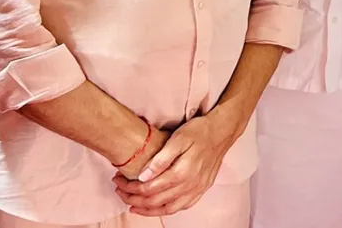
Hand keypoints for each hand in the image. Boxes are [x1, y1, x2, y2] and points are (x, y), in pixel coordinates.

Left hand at [113, 114, 236, 216]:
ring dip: (147, 209)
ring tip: (133, 205)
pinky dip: (167, 210)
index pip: (149, 188)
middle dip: (133, 198)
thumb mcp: (179, 138)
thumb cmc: (199, 131)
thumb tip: (144, 176)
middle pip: (155, 201)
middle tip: (120, 191)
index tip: (119, 181)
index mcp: (182, 173)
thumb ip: (161, 158)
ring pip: (168, 208)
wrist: (222, 131)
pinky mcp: (202, 189)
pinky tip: (157, 207)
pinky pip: (182, 206)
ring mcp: (197, 189)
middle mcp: (190, 185)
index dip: (130, 188)